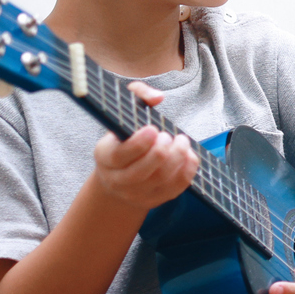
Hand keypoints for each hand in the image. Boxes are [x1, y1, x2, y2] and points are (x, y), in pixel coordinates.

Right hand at [91, 83, 197, 211]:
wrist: (119, 178)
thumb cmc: (124, 138)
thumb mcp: (122, 115)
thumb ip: (137, 94)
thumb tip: (157, 97)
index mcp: (106, 157)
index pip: (121, 155)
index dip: (140, 143)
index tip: (154, 129)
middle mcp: (119, 179)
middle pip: (144, 170)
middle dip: (162, 150)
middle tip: (168, 135)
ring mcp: (138, 193)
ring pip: (162, 179)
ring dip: (178, 157)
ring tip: (181, 141)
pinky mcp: (157, 199)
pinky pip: (177, 187)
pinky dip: (188, 169)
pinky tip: (188, 155)